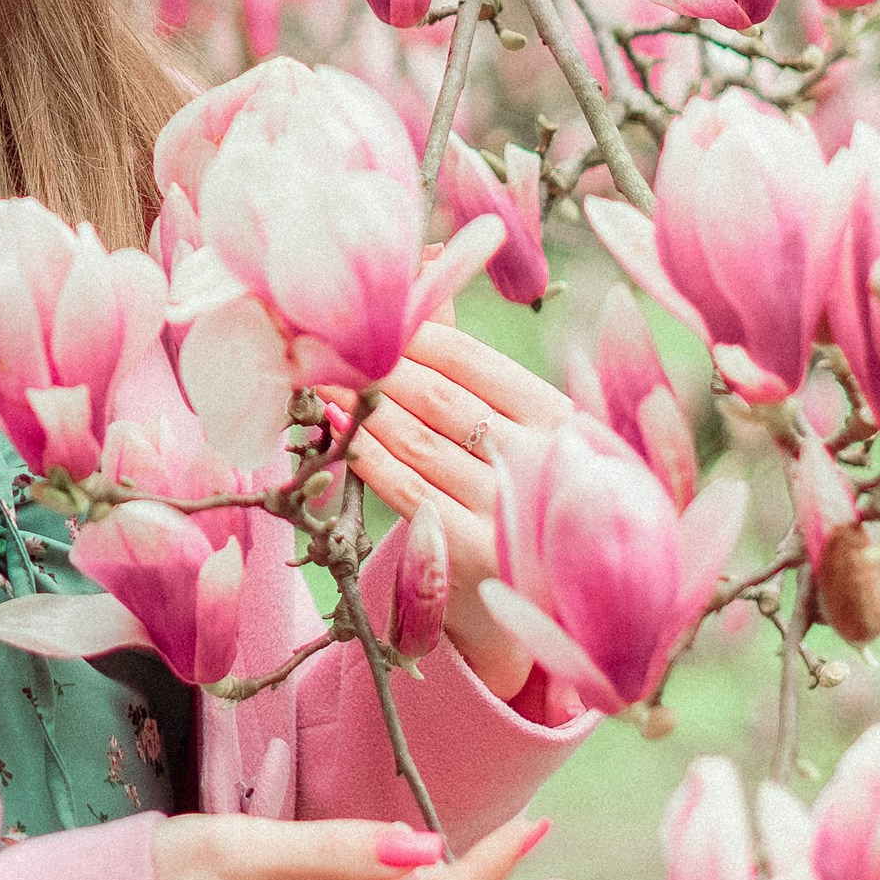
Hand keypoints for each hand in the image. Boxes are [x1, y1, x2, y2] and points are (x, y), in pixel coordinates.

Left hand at [346, 318, 575, 704]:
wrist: (543, 606)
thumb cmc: (526, 498)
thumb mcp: (526, 433)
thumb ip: (474, 368)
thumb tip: (425, 273)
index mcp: (561, 420)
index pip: (474, 362)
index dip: (413, 336)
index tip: (368, 317)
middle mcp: (539, 461)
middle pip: (438, 397)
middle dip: (374, 365)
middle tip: (322, 341)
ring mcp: (504, 509)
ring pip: (415, 440)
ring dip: (359, 405)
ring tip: (318, 377)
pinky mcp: (468, 552)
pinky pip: (404, 489)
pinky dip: (365, 455)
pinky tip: (337, 430)